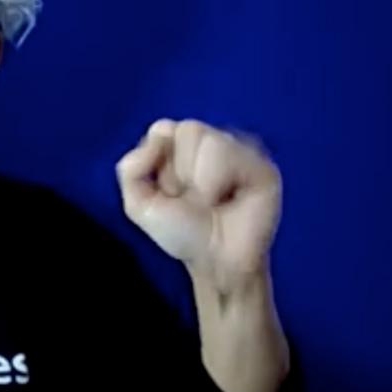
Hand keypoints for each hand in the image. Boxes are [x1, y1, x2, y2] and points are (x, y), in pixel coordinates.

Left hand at [116, 119, 281, 280]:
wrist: (216, 261)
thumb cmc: (182, 233)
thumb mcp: (139, 205)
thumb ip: (131, 169)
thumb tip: (158, 138)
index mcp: (182, 146)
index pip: (163, 129)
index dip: (161, 163)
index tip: (169, 192)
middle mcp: (211, 142)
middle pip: (188, 130)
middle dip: (182, 173)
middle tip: (193, 199)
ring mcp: (240, 151)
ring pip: (210, 140)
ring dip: (202, 181)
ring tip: (212, 201)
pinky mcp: (261, 165)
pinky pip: (234, 155)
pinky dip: (222, 182)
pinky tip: (230, 199)